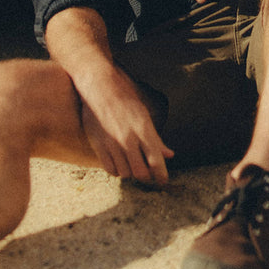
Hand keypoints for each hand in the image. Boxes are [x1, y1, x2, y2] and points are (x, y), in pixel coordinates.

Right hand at [80, 66, 173, 186]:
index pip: (156, 161)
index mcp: (143, 130)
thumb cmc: (125, 101)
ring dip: (130, 172)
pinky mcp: (98, 145)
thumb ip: (156, 139)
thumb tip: (169, 155)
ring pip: (125, 173)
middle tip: (147, 173)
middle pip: (141, 173)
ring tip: (131, 164)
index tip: (162, 180)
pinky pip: (110, 169)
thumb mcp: (144, 116)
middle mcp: (128, 138)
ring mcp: (112, 143)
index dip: (161, 175)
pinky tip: (119, 162)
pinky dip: (116, 170)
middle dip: (146, 176)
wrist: (100, 88)